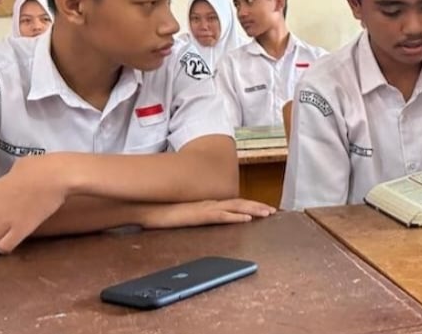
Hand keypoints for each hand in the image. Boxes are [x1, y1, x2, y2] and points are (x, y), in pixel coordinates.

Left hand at [0, 156, 67, 253]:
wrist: (59, 176)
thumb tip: (10, 181)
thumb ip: (5, 180)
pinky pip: (4, 248)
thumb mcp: (15, 168)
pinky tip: (13, 239)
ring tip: (0, 239)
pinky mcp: (22, 230)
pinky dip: (7, 247)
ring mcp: (5, 221)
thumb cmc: (40, 166)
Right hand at [141, 198, 276, 228]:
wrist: (149, 207)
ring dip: (253, 210)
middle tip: (273, 211)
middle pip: (239, 203)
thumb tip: (201, 218)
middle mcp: (210, 203)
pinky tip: (246, 219)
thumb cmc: (164, 212)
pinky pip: (222, 215)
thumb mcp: (184, 215)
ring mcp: (206, 208)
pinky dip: (236, 216)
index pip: (233, 203)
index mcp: (208, 204)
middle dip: (257, 206)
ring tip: (267, 213)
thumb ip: (194, 215)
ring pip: (235, 207)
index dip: (250, 205)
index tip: (263, 208)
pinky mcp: (200, 214)